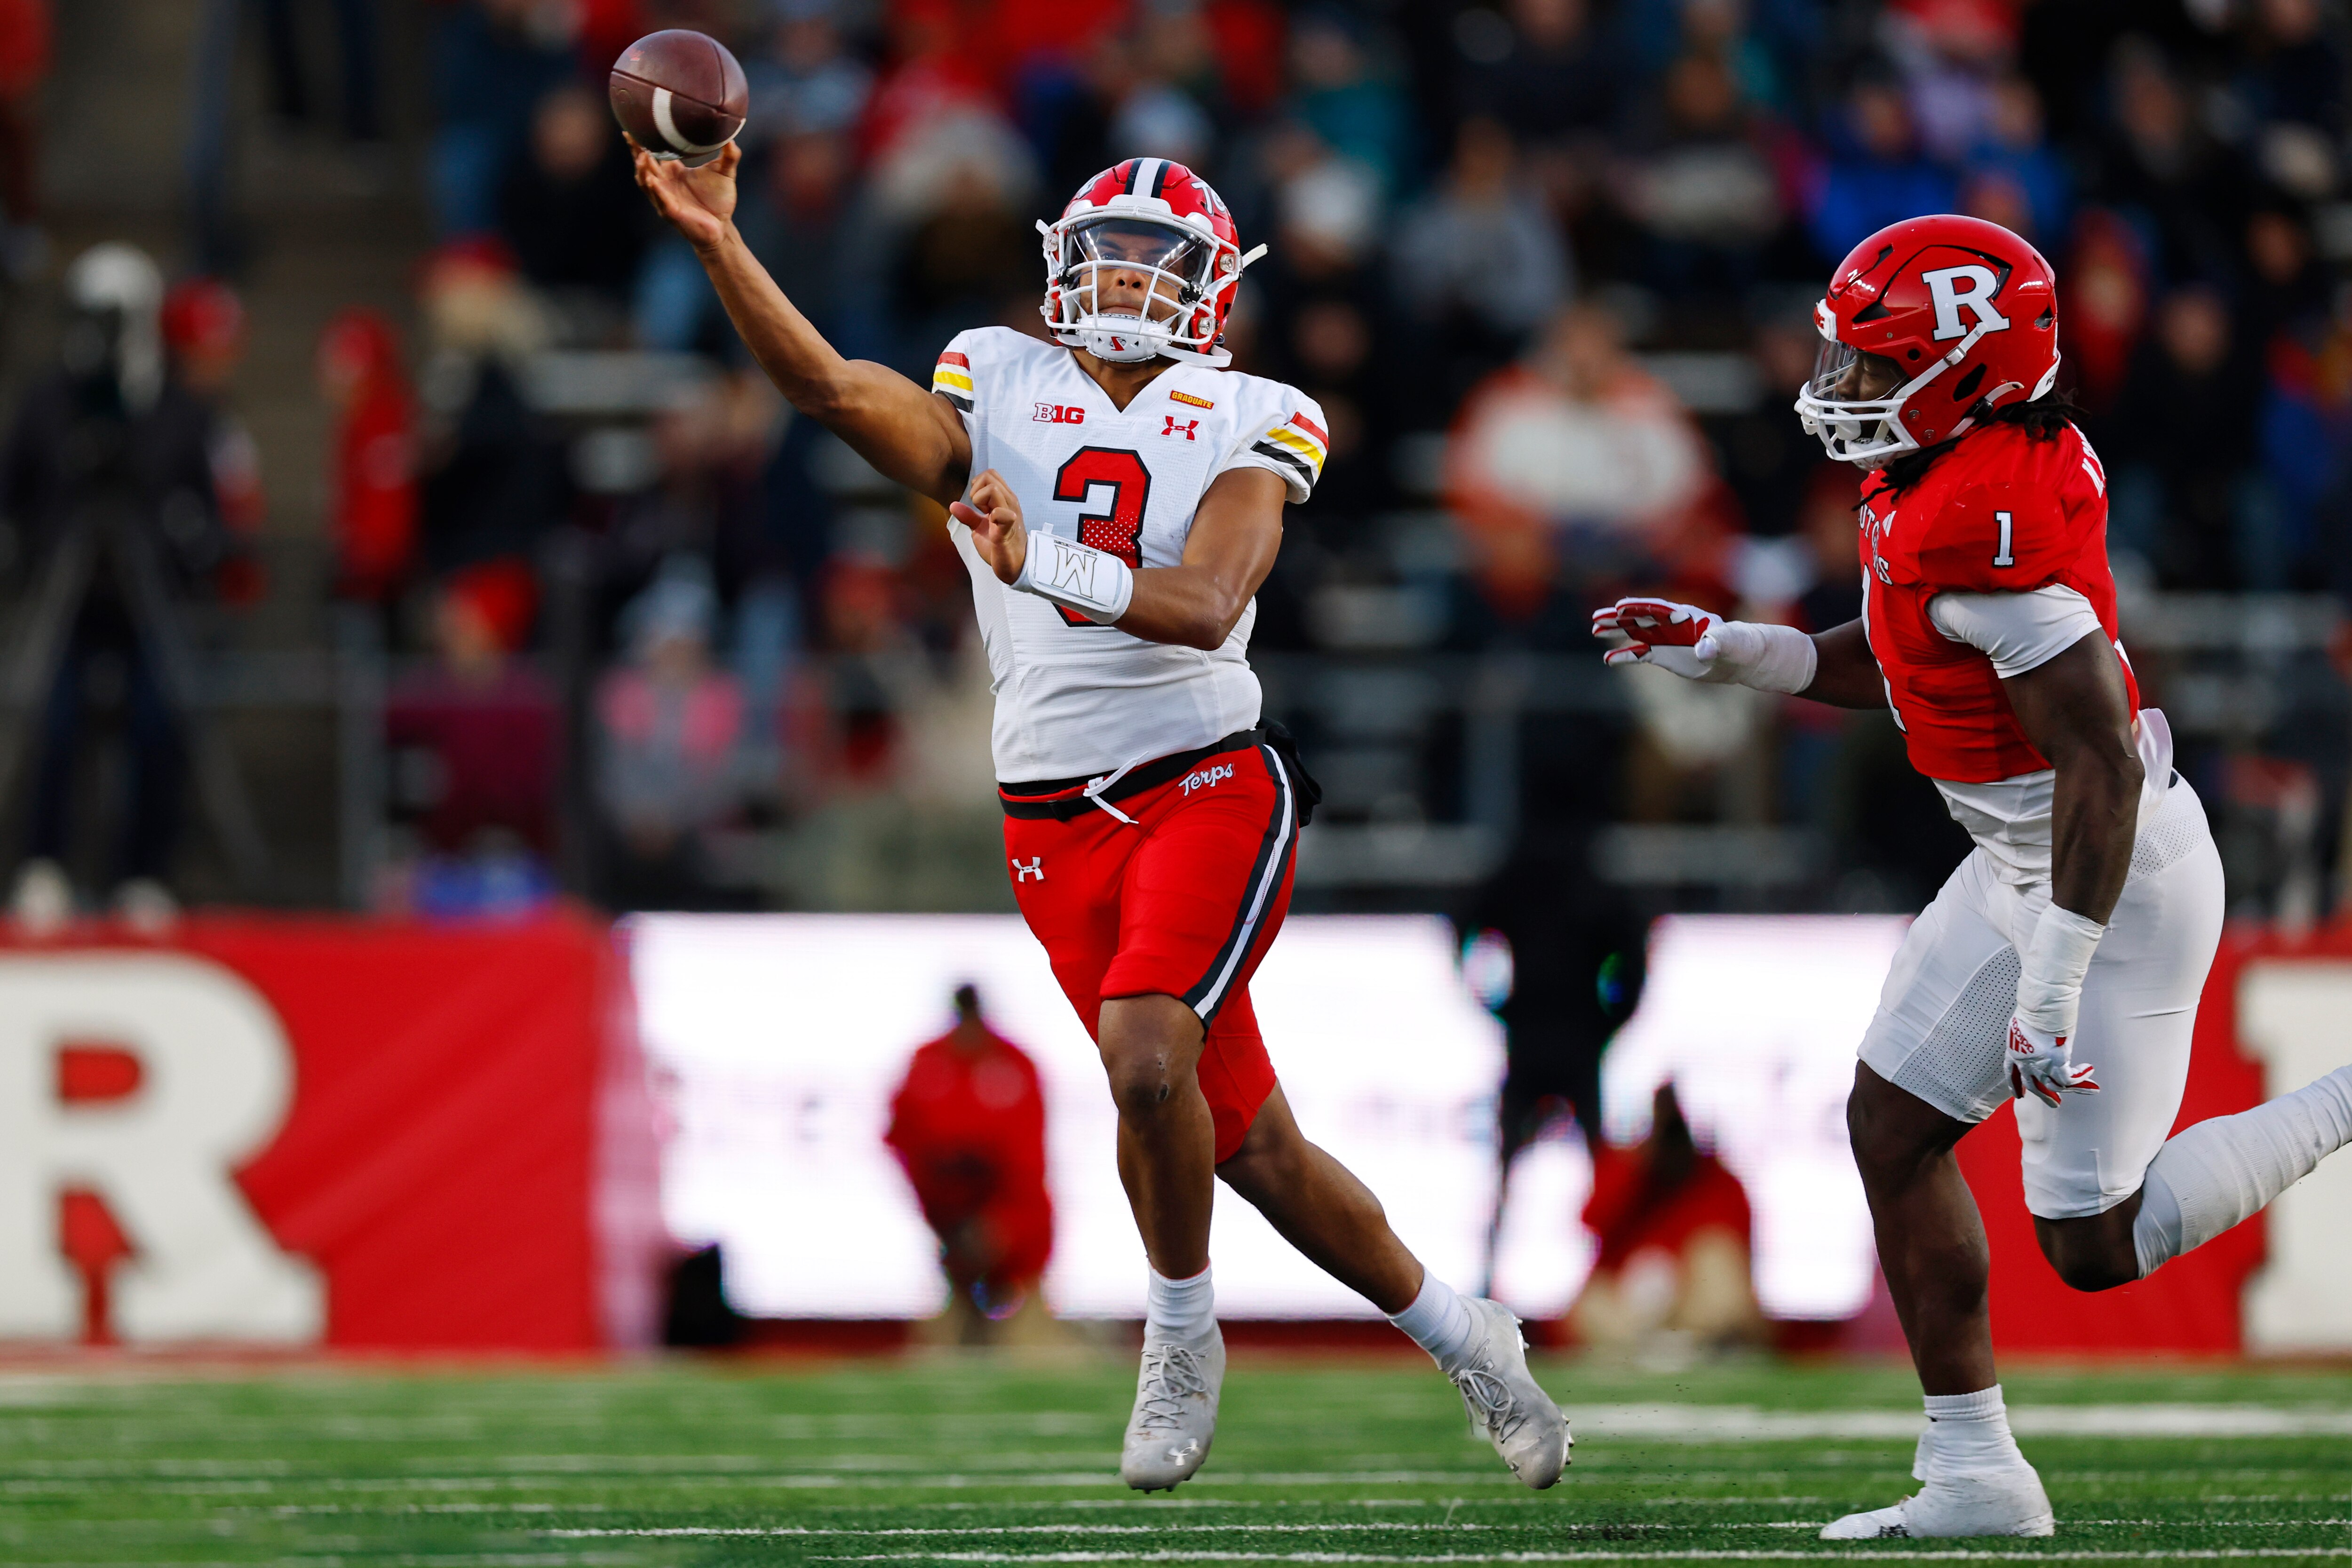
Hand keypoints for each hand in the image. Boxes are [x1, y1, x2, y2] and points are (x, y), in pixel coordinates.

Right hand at [630, 137, 738, 251]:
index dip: (642, 142)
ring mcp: (665, 198)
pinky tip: (652, 180)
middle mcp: (665, 184)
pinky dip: (655, 190)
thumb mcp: (725, 173)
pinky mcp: (671, 212)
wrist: (723, 227)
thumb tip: (733, 138)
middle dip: (636, 152)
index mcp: (673, 172)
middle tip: (631, 135)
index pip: (653, 154)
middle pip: (644, 165)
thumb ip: (730, 156)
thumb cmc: (720, 200)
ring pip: (647, 182)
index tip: (635, 125)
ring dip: (642, 170)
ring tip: (641, 156)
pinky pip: (660, 199)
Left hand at [950, 469, 1025, 584]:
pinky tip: (991, 525)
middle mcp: (1009, 502)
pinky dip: (992, 516)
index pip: (990, 474)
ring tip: (985, 516)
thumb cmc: (999, 545)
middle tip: (979, 509)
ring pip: (993, 489)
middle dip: (976, 490)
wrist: (1014, 565)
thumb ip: (968, 516)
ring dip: (981, 500)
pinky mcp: (1008, 528)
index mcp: (1003, 499)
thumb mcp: (979, 528)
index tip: (978, 504)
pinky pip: (1001, 513)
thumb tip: (953, 505)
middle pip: (989, 476)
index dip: (977, 485)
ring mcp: (1010, 513)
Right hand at [1592, 596, 1726, 679]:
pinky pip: (1640, 654)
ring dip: (1616, 631)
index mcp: (1685, 616)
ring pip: (1635, 632)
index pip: (1658, 608)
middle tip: (1597, 618)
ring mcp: (1665, 639)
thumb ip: (1716, 642)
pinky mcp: (1663, 655)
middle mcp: (1670, 624)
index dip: (1639, 607)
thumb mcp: (1729, 641)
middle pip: (1640, 617)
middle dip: (1619, 617)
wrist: (1740, 658)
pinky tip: (1609, 660)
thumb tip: (1703, 650)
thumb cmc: (1738, 644)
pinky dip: (1624, 656)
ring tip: (1595, 631)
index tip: (1620, 607)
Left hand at [2007, 1015, 2099, 1106]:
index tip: (2018, 1095)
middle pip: (2034, 1086)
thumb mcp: (2023, 1025)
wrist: (2040, 1007)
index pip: (2011, 1073)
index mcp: (2013, 1051)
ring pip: (2056, 1086)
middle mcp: (2025, 1063)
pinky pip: (2070, 1079)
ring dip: (2071, 1091)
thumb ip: (2027, 1034)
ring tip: (2087, 1091)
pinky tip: (2089, 1070)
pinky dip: (2082, 1078)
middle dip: (2045, 1096)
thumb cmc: (2033, 1010)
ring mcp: (2041, 1065)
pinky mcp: (2057, 1064)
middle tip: (2054, 1104)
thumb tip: (2037, 1033)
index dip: (2015, 1085)